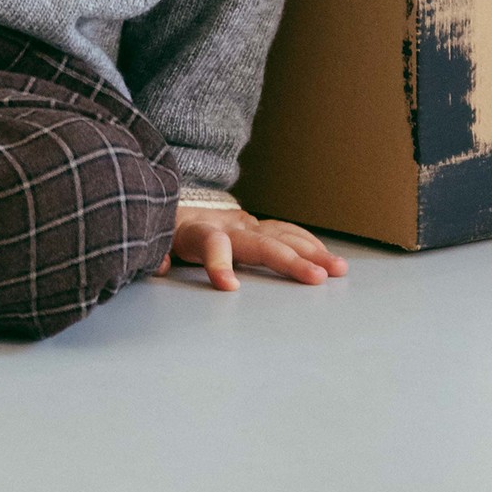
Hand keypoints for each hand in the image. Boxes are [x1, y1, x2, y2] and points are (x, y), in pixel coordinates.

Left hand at [164, 205, 347, 291]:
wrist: (176, 205)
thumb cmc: (167, 232)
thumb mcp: (155, 242)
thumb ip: (157, 254)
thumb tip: (159, 265)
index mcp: (198, 232)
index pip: (211, 244)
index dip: (219, 263)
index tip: (229, 287)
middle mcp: (228, 226)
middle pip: (261, 243)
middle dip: (289, 261)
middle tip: (317, 279)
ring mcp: (246, 224)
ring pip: (282, 236)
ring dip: (311, 253)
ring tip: (337, 270)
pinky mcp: (257, 226)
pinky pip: (287, 232)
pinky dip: (309, 244)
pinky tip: (327, 258)